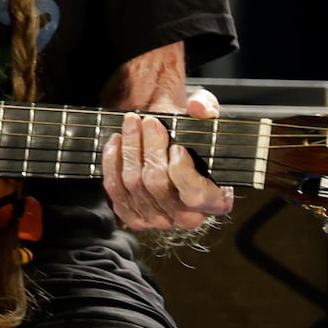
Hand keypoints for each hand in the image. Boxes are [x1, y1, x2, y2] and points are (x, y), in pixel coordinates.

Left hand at [103, 88, 234, 230]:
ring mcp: (158, 220)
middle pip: (157, 184)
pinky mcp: (133, 215)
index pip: (194, 195)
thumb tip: (197, 107)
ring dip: (130, 148)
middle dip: (150, 147)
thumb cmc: (192, 137)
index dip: (182, 170)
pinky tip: (117, 142)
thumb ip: (207, 107)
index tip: (177, 145)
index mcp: (215, 201)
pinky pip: (115, 190)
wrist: (168, 146)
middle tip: (148, 121)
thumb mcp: (206, 117)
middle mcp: (187, 217)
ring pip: (134, 184)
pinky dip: (112, 162)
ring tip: (131, 123)